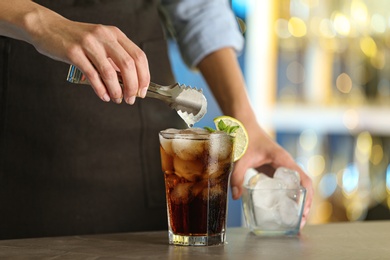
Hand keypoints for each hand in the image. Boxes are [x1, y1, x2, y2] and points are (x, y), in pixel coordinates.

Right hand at [23, 3, 149, 103]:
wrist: (48, 28)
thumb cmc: (77, 39)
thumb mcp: (102, 43)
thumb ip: (115, 59)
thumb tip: (131, 82)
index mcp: (115, 34)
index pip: (139, 56)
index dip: (144, 76)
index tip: (143, 90)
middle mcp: (104, 36)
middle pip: (128, 65)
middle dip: (133, 86)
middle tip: (131, 98)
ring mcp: (89, 43)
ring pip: (110, 72)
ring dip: (116, 90)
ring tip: (117, 99)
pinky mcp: (73, 52)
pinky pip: (92, 75)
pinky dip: (100, 89)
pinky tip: (104, 96)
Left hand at [230, 122, 313, 227]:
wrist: (244, 125)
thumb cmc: (246, 137)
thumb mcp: (241, 158)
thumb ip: (237, 176)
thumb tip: (236, 196)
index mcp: (283, 160)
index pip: (303, 179)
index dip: (307, 195)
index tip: (305, 210)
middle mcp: (286, 164)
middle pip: (303, 185)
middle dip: (305, 203)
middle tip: (300, 221)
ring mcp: (281, 166)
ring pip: (296, 185)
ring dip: (298, 201)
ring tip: (294, 219)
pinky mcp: (274, 168)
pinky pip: (285, 183)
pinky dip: (287, 195)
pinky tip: (282, 206)